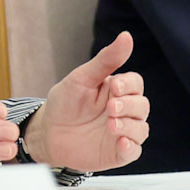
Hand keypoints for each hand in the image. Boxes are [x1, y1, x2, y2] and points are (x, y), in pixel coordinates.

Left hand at [21, 32, 147, 172]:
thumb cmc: (64, 103)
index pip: (136, 83)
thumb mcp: (81, 79)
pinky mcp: (117, 152)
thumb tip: (127, 36)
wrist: (47, 133)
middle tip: (110, 107)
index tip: (114, 86)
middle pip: (142, 105)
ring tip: (110, 124)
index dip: (129, 85)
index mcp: (116, 90)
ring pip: (141, 129)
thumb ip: (105, 60)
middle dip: (129, 105)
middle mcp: (124, 110)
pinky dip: (131, 146)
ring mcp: (122, 132)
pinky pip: (134, 151)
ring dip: (130, 126)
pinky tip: (121, 141)